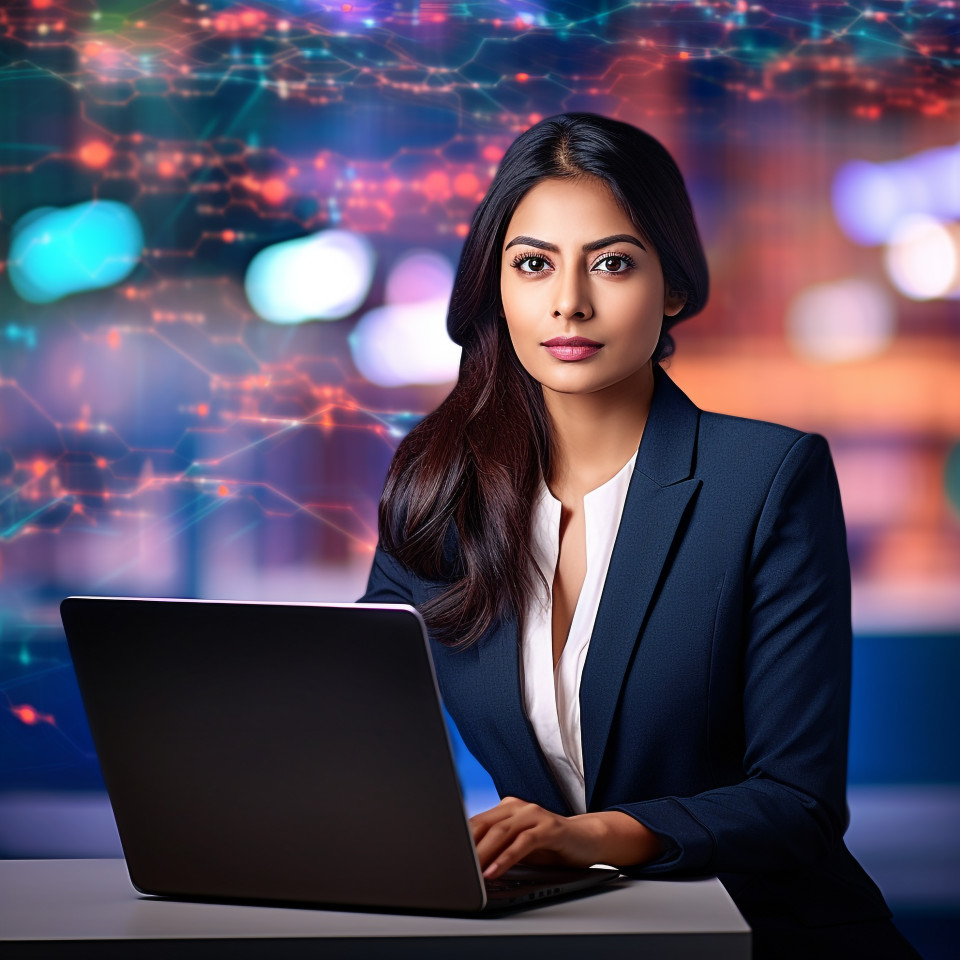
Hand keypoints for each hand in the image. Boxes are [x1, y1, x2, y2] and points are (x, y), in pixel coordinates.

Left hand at [468, 796, 662, 879]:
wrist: (587, 839)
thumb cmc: (550, 845)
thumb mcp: (518, 846)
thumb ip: (497, 848)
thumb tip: (469, 864)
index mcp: (507, 809)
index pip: (476, 823)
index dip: (460, 840)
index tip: (445, 856)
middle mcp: (518, 807)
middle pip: (485, 825)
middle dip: (467, 848)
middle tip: (453, 866)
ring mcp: (534, 815)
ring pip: (501, 833)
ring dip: (483, 854)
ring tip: (471, 871)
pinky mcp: (549, 828)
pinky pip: (523, 843)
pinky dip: (506, 858)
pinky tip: (495, 870)